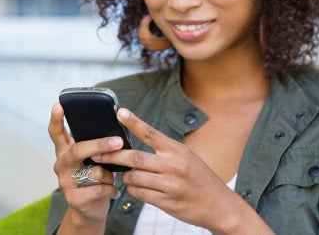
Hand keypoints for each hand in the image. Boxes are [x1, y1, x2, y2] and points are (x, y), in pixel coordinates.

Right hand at [48, 103, 121, 231]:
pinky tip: (113, 191)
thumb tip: (116, 134)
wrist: (90, 209)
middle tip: (118, 141)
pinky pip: (99, 189)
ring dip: (109, 174)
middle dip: (99, 145)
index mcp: (65, 151)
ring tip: (112, 178)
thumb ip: (96, 147)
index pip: (56, 133)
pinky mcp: (74, 198)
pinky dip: (111, 189)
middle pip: (78, 150)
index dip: (56, 119)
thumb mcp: (93, 160)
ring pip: (94, 171)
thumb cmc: (94, 178)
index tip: (58, 105)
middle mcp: (61, 165)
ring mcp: (65, 182)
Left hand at [93, 108, 270, 232]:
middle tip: (97, 154)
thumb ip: (165, 152)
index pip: (151, 133)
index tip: (119, 112)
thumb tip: (136, 147)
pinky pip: (141, 195)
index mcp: (178, 151)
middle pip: (135, 158)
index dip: (134, 122)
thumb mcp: (187, 158)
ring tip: (126, 176)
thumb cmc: (200, 180)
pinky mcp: (168, 202)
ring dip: (126, 177)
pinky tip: (138, 189)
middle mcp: (174, 166)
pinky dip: (134, 191)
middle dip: (113, 156)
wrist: (220, 206)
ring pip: (135, 178)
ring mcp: (171, 185)